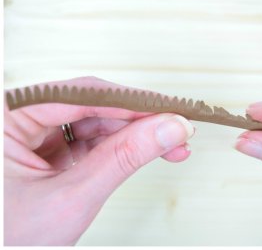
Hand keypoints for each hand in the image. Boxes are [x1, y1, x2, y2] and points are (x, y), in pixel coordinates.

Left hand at [4, 77, 194, 244]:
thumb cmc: (7, 240)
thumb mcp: (71, 198)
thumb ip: (123, 158)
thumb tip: (166, 128)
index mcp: (5, 119)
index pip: (80, 97)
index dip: (132, 103)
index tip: (169, 111)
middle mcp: (15, 122)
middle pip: (90, 107)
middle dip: (138, 122)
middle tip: (175, 130)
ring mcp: (28, 138)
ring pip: (93, 123)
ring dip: (133, 136)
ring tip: (167, 146)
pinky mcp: (43, 154)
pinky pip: (88, 142)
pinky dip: (118, 150)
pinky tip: (142, 152)